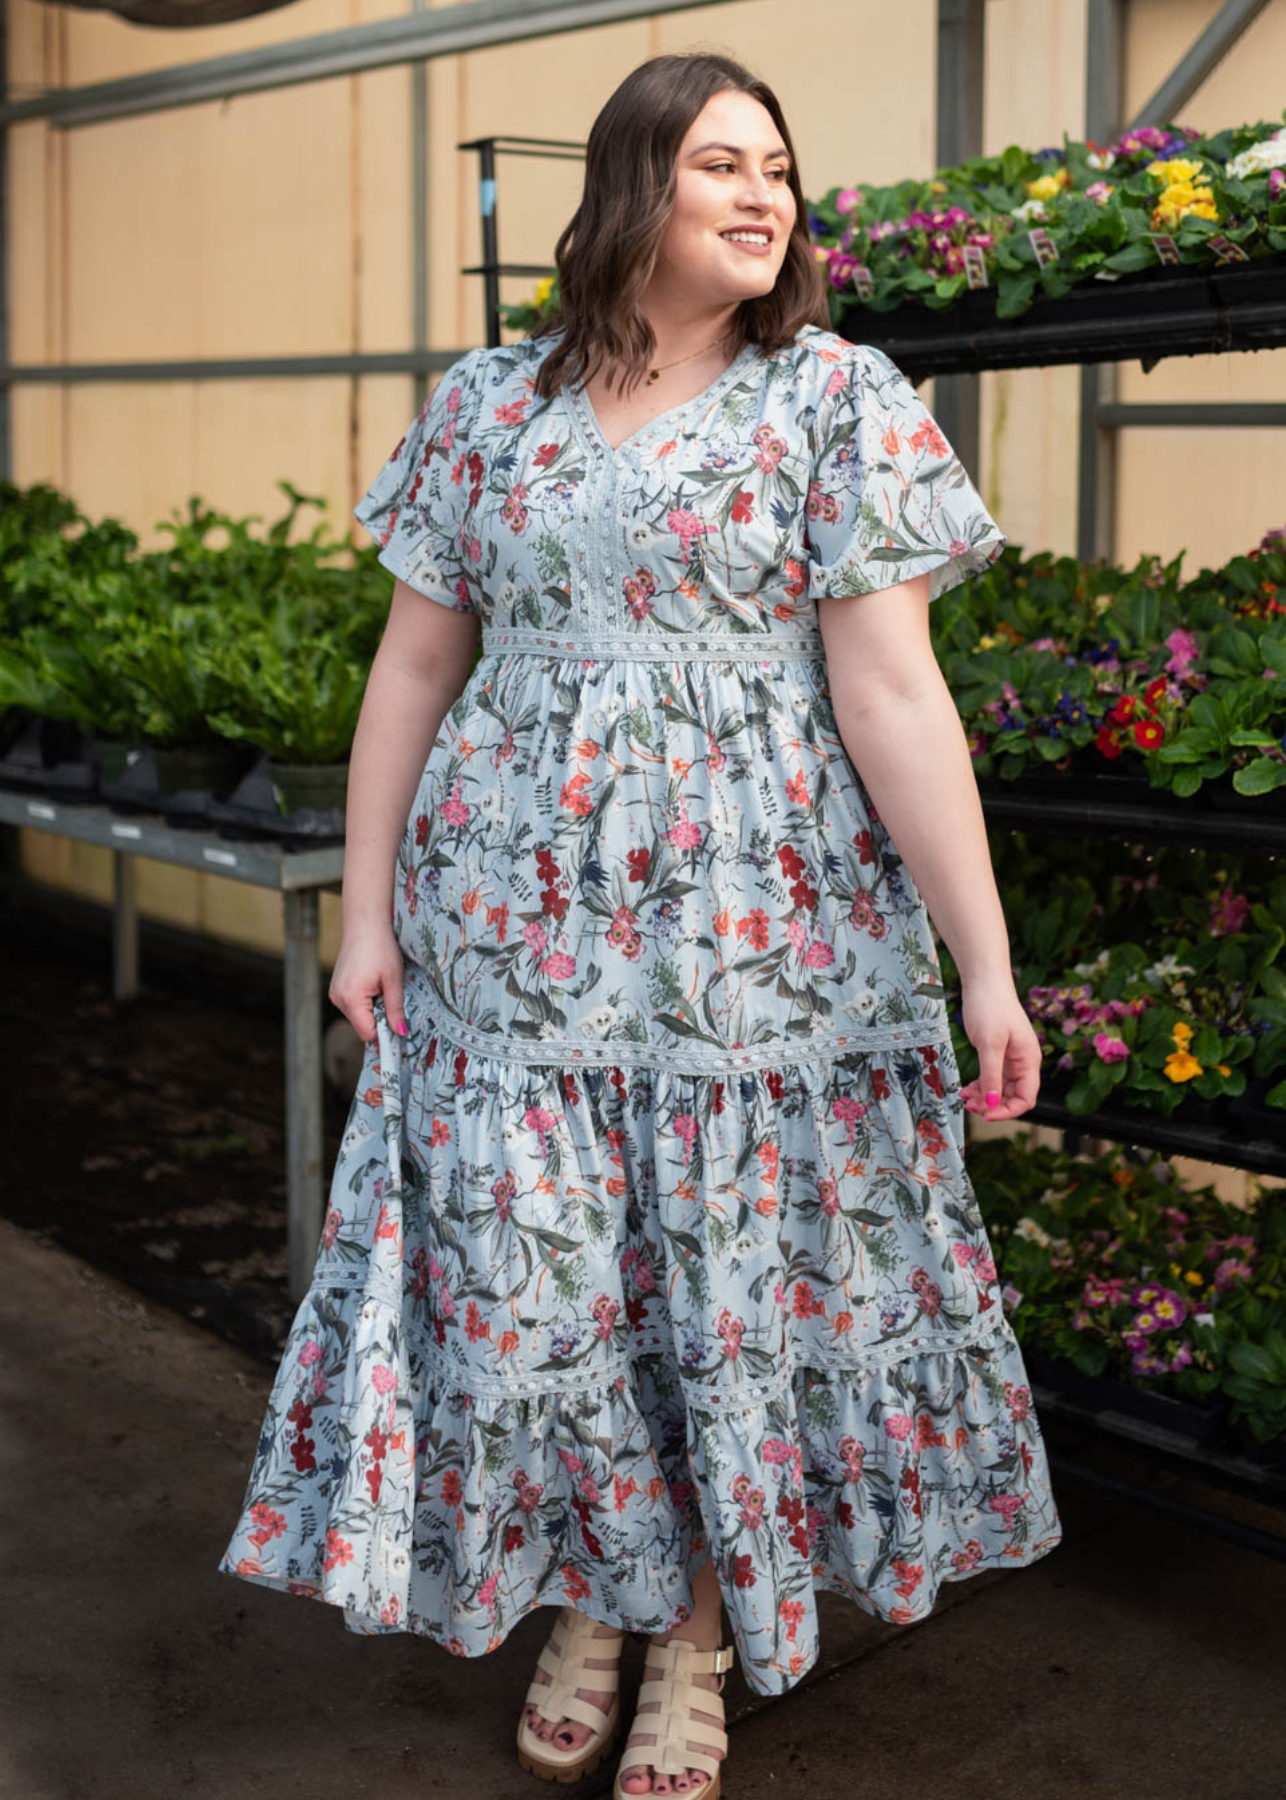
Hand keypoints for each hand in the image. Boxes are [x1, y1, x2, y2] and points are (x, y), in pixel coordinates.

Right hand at [328, 920, 407, 1044]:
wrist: (365, 924)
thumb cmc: (380, 948)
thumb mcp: (394, 980)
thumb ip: (395, 1009)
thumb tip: (401, 1032)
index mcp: (351, 999)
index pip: (367, 1033)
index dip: (384, 1031)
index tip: (397, 1023)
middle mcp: (338, 999)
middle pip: (362, 1025)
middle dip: (378, 1017)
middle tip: (389, 994)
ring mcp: (334, 993)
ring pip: (358, 1015)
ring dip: (371, 1007)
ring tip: (379, 984)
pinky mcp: (336, 987)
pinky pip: (352, 1004)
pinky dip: (364, 1000)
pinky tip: (370, 981)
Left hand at [958, 976, 1040, 1121]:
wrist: (984, 981)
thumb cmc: (991, 1007)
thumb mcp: (989, 1044)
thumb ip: (991, 1075)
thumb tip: (991, 1104)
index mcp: (1029, 1061)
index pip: (1026, 1098)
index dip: (1007, 1110)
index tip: (985, 1113)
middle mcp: (1023, 1062)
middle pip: (1012, 1095)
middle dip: (992, 1104)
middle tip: (969, 1105)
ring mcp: (1010, 1057)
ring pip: (999, 1088)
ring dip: (984, 1096)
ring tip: (964, 1098)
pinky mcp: (997, 1052)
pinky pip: (991, 1076)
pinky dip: (980, 1085)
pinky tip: (966, 1088)